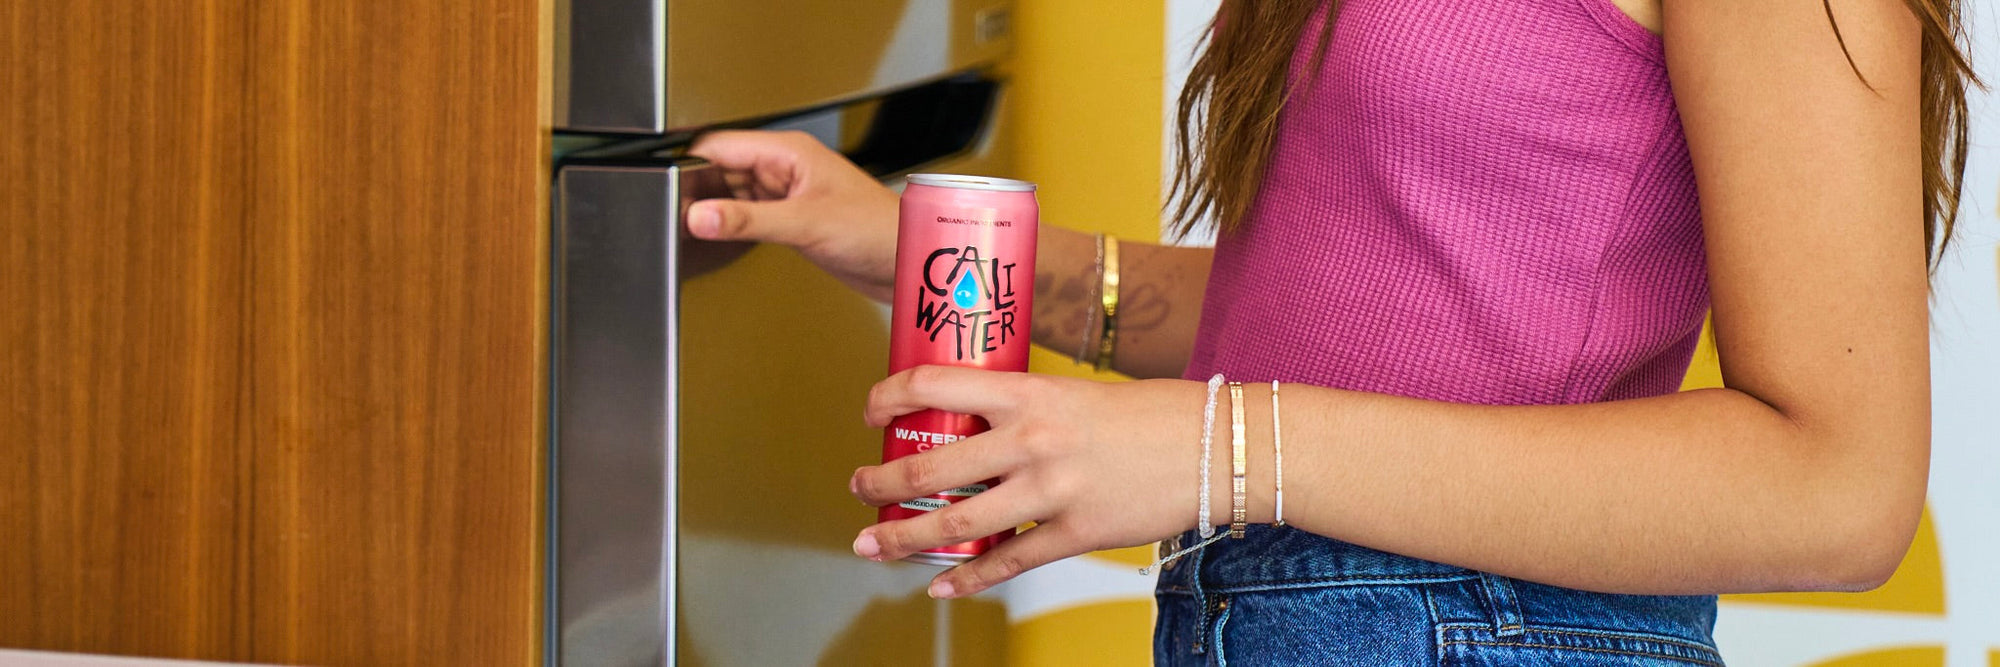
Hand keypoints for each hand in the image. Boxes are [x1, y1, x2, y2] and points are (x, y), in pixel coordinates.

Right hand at [686, 130, 900, 301]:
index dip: (691, 165)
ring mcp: (787, 194)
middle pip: (722, 169)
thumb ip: (749, 220)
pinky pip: (749, 215)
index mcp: (789, 152)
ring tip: (692, 227)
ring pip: (733, 193)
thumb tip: (703, 217)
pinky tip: (721, 237)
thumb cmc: (879, 229)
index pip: (721, 146)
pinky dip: (732, 225)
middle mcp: (786, 169)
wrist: (908, 261)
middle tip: (674, 214)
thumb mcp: (806, 223)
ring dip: (715, 209)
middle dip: (698, 190)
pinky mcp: (791, 219)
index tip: (668, 188)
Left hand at [850, 366, 1207, 597]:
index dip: (889, 396)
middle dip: (879, 482)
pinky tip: (941, 586)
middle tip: (859, 487)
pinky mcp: (1075, 534)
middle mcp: (1031, 441)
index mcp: (1029, 393)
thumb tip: (978, 426)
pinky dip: (968, 579)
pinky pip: (1008, 562)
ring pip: (955, 524)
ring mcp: (1051, 492)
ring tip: (872, 542)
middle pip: (929, 467)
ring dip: (902, 537)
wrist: (1216, 446)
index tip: (871, 410)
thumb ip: (1027, 409)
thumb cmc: (1153, 413)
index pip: (935, 384)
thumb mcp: (1077, 392)